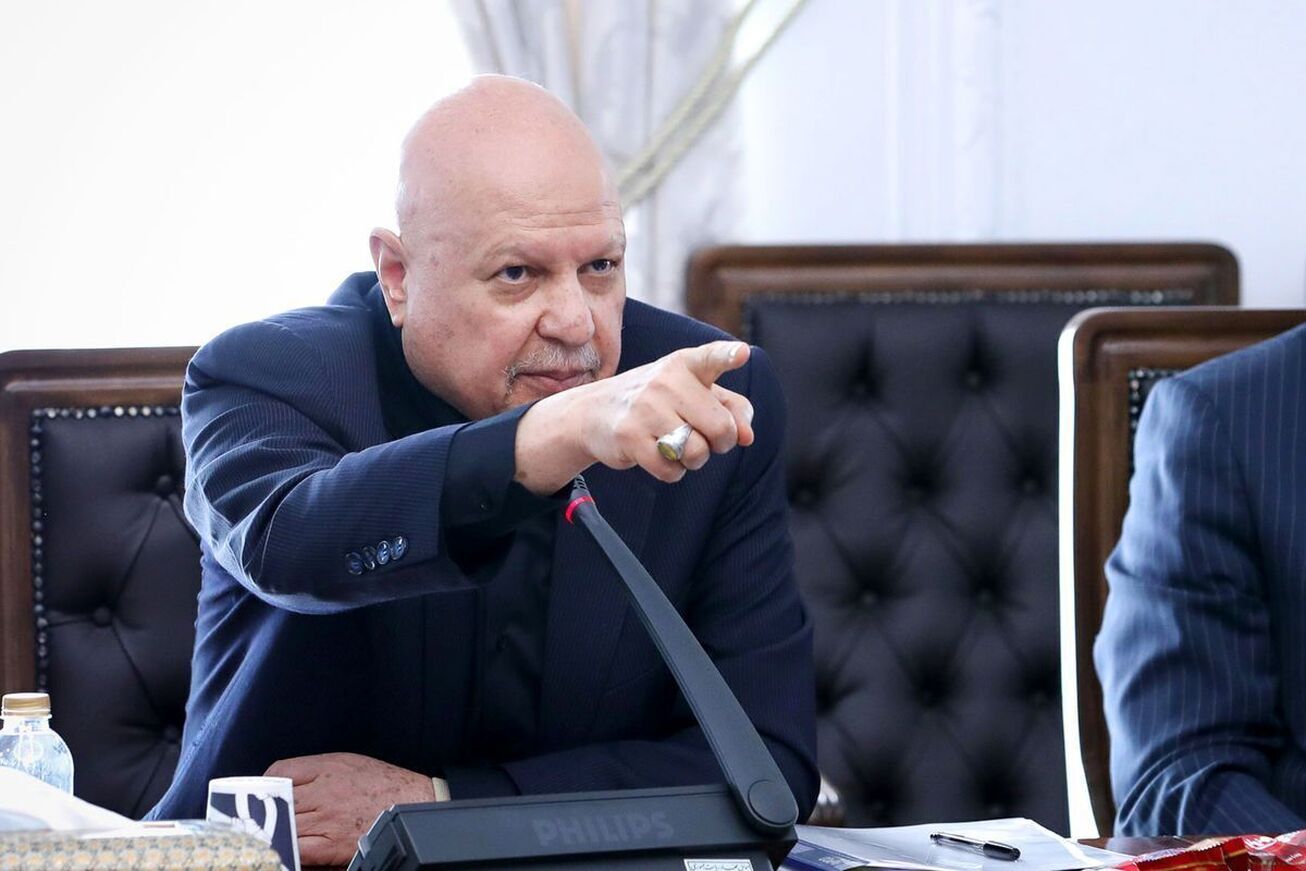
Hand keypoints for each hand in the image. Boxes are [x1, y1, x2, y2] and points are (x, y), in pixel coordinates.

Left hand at [265, 752, 440, 866]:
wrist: (412, 805)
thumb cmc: (383, 783)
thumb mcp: (350, 763)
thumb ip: (317, 770)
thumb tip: (285, 781)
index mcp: (328, 766)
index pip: (280, 771)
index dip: (265, 783)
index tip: (262, 793)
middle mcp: (324, 791)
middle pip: (277, 801)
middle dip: (264, 810)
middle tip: (253, 817)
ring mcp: (326, 819)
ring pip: (283, 826)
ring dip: (272, 832)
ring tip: (265, 834)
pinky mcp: (331, 845)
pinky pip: (297, 849)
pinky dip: (286, 850)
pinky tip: (283, 849)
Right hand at [515, 340, 755, 492]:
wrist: (594, 411)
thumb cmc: (657, 402)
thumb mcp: (694, 393)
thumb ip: (731, 408)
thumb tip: (747, 437)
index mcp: (685, 365)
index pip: (710, 358)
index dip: (727, 356)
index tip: (741, 353)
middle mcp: (666, 382)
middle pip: (720, 429)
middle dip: (720, 443)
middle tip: (705, 437)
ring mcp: (645, 409)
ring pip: (697, 453)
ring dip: (694, 460)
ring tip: (678, 446)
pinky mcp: (629, 437)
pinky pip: (671, 470)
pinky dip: (672, 471)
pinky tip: (659, 455)